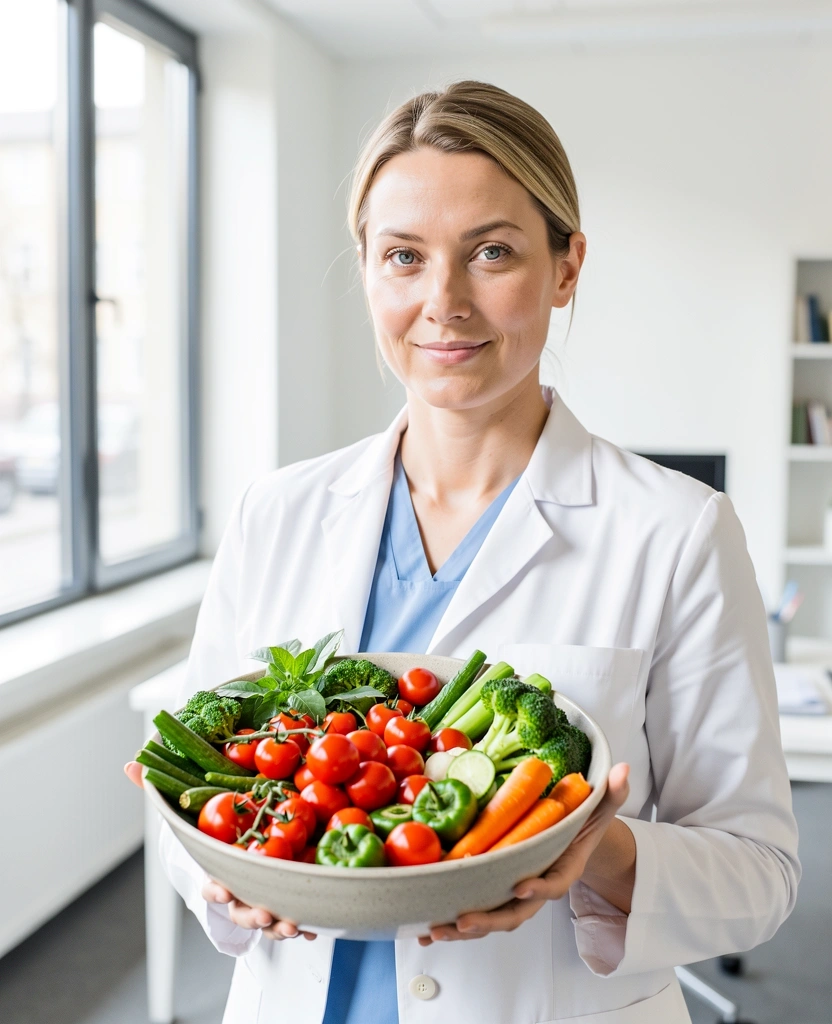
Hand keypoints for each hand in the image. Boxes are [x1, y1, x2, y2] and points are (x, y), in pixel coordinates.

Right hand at [123, 762, 315, 941]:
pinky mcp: (286, 896)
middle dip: (250, 914)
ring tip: (293, 925)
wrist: (240, 837)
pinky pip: (296, 912)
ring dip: (279, 925)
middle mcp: (239, 887)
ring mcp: (262, 895)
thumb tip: (129, 765)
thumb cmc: (215, 824)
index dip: (214, 889)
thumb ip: (160, 788)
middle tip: (263, 912)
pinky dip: (305, 920)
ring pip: (268, 918)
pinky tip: (315, 926)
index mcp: (217, 869)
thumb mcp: (192, 803)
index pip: (212, 883)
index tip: (218, 888)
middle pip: (240, 908)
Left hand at [418, 762, 631, 945]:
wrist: (569, 847)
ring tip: (434, 930)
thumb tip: (624, 768)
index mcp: (560, 871)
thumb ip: (611, 792)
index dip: (538, 889)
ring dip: (461, 928)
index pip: (552, 885)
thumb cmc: (580, 827)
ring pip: (488, 920)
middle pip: (513, 914)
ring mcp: (511, 898)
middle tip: (462, 920)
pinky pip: (471, 913)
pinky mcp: (492, 896)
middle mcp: (534, 890)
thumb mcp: (598, 808)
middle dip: (487, 920)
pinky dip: (447, 925)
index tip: (522, 886)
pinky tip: (420, 931)